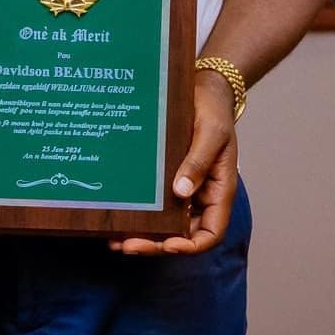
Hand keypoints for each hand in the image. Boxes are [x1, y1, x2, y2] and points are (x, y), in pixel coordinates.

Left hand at [113, 70, 239, 255]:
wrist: (202, 88)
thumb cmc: (213, 109)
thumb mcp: (210, 133)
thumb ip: (198, 162)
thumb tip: (181, 192)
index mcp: (219, 191)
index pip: (211, 233)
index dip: (191, 246)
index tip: (168, 245)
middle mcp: (200, 196)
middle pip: (182, 235)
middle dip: (156, 244)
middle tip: (128, 246)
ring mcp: (182, 189)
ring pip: (165, 223)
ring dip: (143, 234)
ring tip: (116, 239)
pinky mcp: (165, 178)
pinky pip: (153, 203)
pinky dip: (138, 213)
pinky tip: (117, 214)